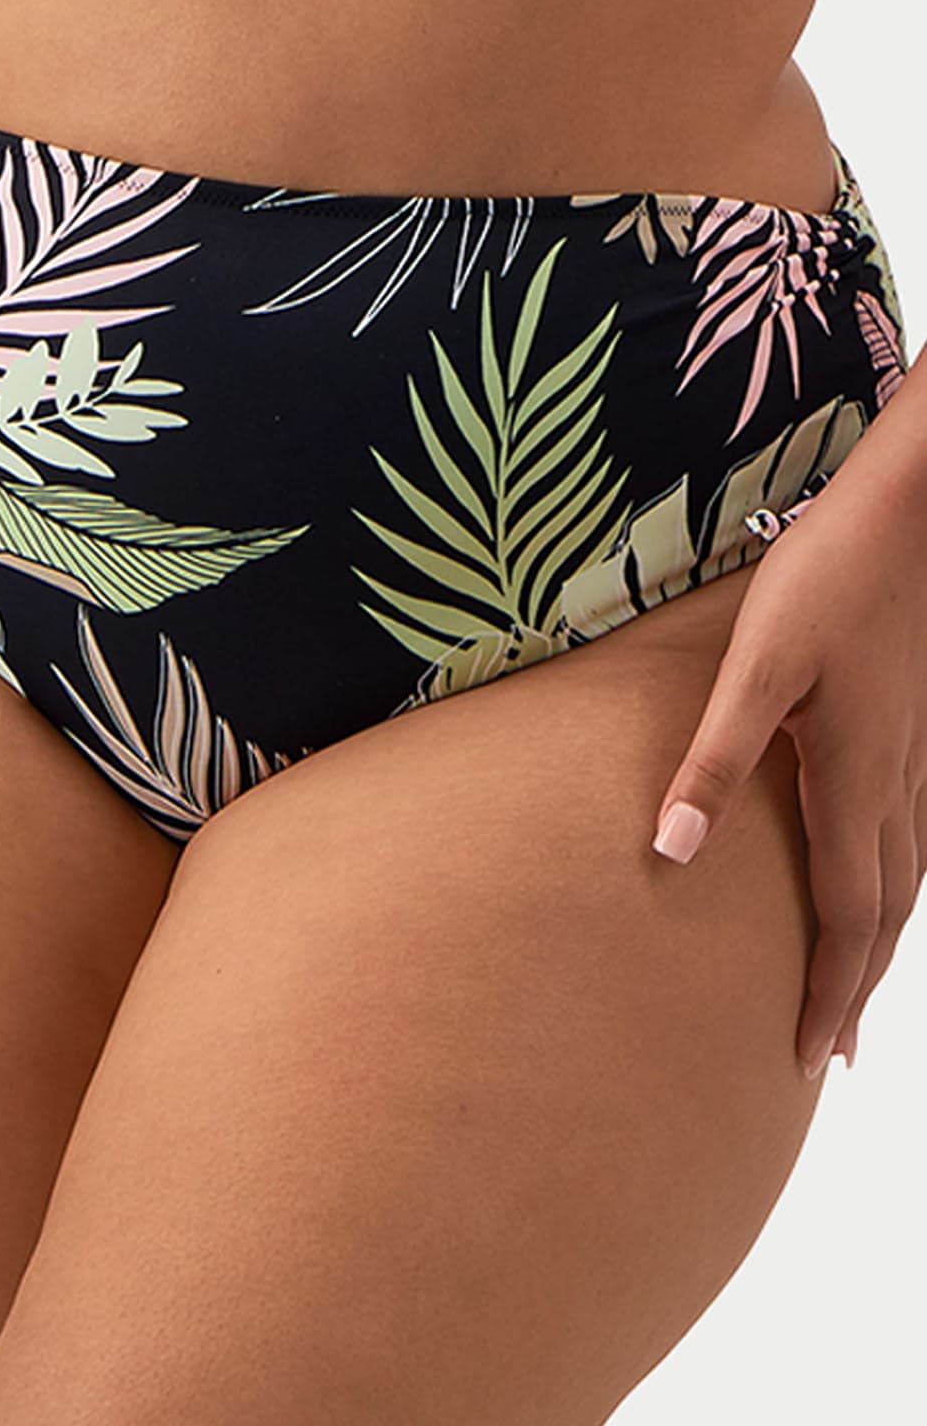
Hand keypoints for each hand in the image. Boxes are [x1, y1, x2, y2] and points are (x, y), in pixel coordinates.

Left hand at [649, 472, 924, 1081]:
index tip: (814, 1059)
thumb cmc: (829, 577)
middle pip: (886, 912)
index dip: (831, 993)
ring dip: (881, 939)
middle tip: (838, 1052)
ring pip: (909, 875)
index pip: (846, 917)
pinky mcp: (919, 724)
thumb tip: (667, 851)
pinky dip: (897, 880)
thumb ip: (713, 759)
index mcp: (855, 780)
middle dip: (860, 986)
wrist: (914, 509)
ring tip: (858, 983)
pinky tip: (882, 871)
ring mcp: (920, 754)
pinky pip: (916, 831)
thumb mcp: (756, 667)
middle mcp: (900, 782)